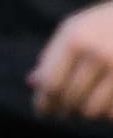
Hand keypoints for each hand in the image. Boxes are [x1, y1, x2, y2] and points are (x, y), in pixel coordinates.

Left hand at [30, 0, 112, 120]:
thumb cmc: (103, 23)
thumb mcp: (75, 29)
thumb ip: (53, 55)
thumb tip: (33, 83)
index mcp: (75, 38)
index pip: (51, 83)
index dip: (43, 102)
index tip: (42, 112)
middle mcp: (96, 54)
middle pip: (69, 99)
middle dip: (63, 108)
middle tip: (61, 110)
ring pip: (92, 110)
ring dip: (85, 110)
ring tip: (84, 102)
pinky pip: (111, 114)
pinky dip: (106, 112)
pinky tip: (104, 101)